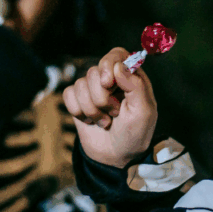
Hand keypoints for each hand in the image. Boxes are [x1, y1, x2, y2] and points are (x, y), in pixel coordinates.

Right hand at [62, 47, 157, 167]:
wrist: (116, 157)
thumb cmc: (135, 134)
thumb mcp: (144, 112)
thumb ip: (136, 86)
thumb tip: (119, 66)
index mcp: (131, 77)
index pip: (116, 54)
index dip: (108, 64)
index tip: (108, 83)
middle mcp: (111, 80)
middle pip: (94, 71)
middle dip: (101, 97)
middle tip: (114, 112)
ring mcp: (93, 89)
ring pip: (80, 84)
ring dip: (92, 109)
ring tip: (105, 120)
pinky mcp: (78, 101)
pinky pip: (69, 94)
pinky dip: (78, 111)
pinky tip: (90, 121)